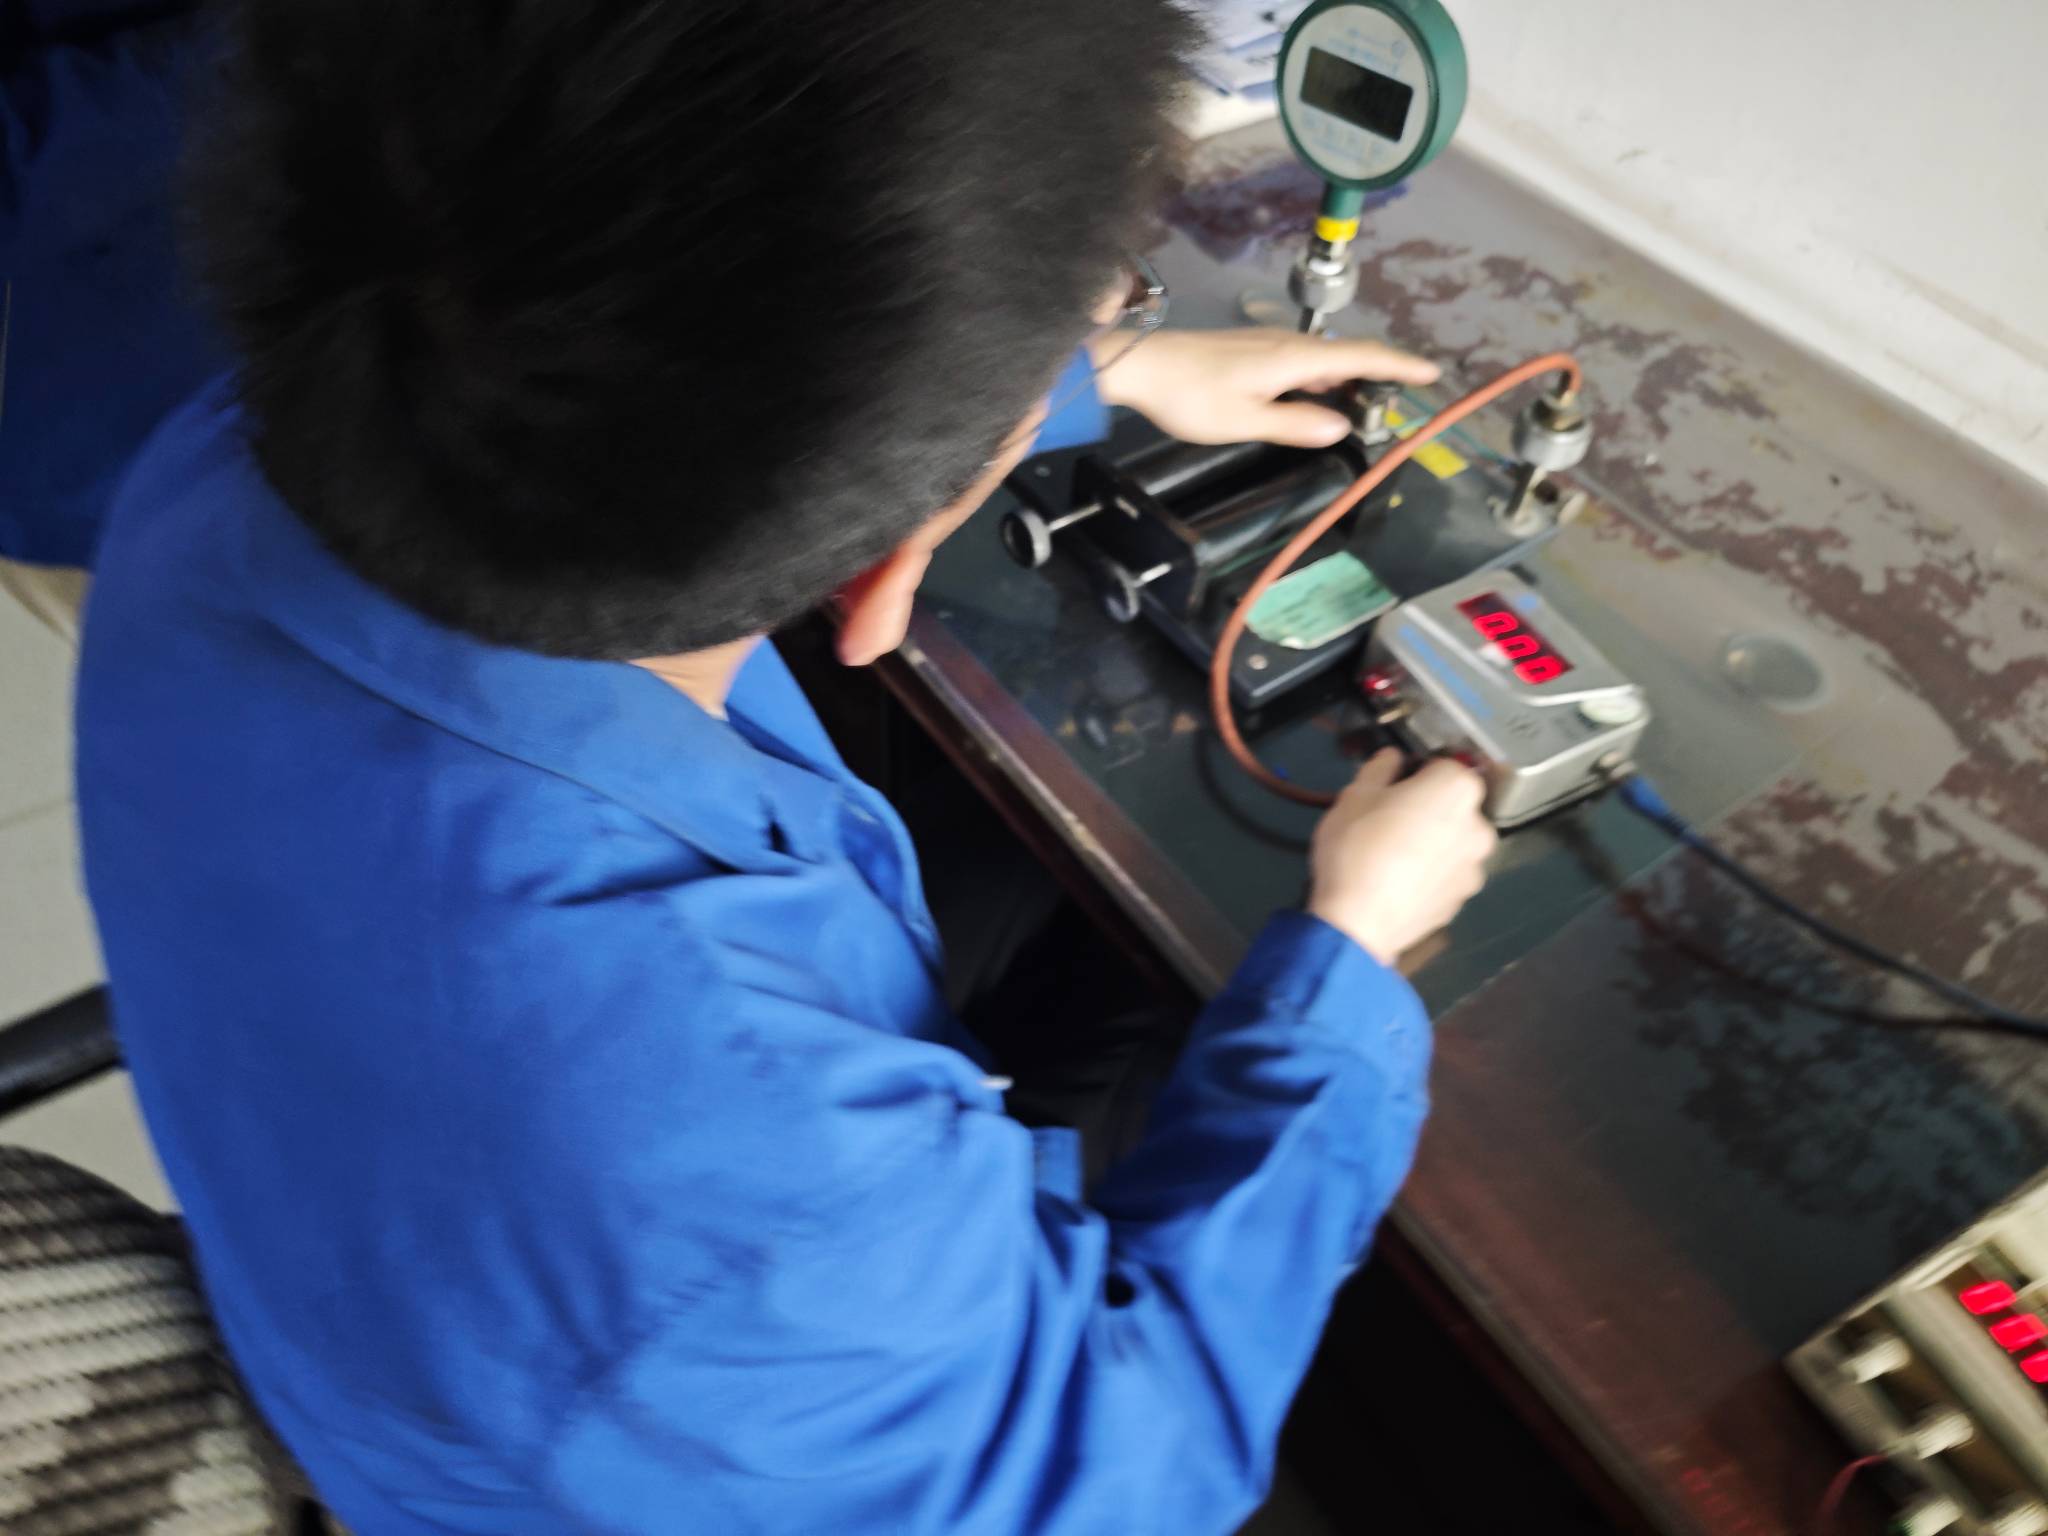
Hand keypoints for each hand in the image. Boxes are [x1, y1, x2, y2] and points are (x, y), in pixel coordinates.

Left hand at [1092, 328, 1438, 449]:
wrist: (1141, 366)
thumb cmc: (1191, 396)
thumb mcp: (1245, 420)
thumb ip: (1295, 424)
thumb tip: (1342, 428)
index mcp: (1292, 359)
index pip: (1360, 357)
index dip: (1398, 366)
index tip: (1431, 374)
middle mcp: (1286, 345)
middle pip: (1346, 356)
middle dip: (1378, 377)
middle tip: (1398, 407)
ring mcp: (1268, 346)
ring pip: (1323, 361)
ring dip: (1348, 381)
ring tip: (1364, 410)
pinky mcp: (1251, 352)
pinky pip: (1302, 363)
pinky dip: (1322, 381)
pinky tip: (1316, 402)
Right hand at [1306, 750, 1496, 964]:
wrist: (1359, 923)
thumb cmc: (1357, 847)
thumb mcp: (1355, 794)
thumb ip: (1381, 767)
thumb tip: (1393, 758)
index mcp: (1457, 789)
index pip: (1443, 765)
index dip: (1415, 772)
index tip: (1391, 786)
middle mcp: (1479, 825)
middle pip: (1454, 806)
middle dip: (1429, 808)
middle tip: (1389, 821)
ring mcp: (1475, 867)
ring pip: (1452, 842)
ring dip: (1433, 843)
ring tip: (1393, 857)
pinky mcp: (1463, 900)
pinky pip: (1447, 875)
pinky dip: (1431, 875)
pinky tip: (1399, 882)